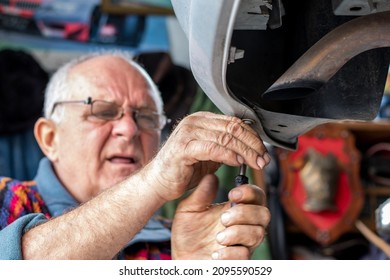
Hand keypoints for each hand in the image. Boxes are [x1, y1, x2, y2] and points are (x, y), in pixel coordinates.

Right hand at [145, 112, 269, 201]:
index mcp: (202, 120)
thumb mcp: (210, 155)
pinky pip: (212, 148)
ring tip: (255, 163)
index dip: (253, 136)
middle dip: (252, 144)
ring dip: (245, 151)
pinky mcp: (183, 147)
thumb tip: (251, 149)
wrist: (159, 182)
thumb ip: (226, 148)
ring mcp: (188, 133)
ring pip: (225, 138)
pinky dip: (228, 155)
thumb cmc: (183, 169)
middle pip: (232, 128)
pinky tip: (238, 162)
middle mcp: (195, 122)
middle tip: (263, 159)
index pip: (234, 123)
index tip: (263, 151)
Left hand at [171, 174, 270, 259]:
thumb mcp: (189, 210)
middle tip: (224, 218)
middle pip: (263, 214)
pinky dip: (230, 253)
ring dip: (238, 233)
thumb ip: (201, 194)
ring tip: (218, 237)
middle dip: (245, 213)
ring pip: (258, 234)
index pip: (255, 196)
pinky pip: (246, 255)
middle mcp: (244, 225)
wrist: (181, 259)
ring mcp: (243, 243)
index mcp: (235, 208)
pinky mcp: (239, 260)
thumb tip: (211, 177)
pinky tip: (216, 253)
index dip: (249, 192)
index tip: (232, 194)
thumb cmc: (188, 233)